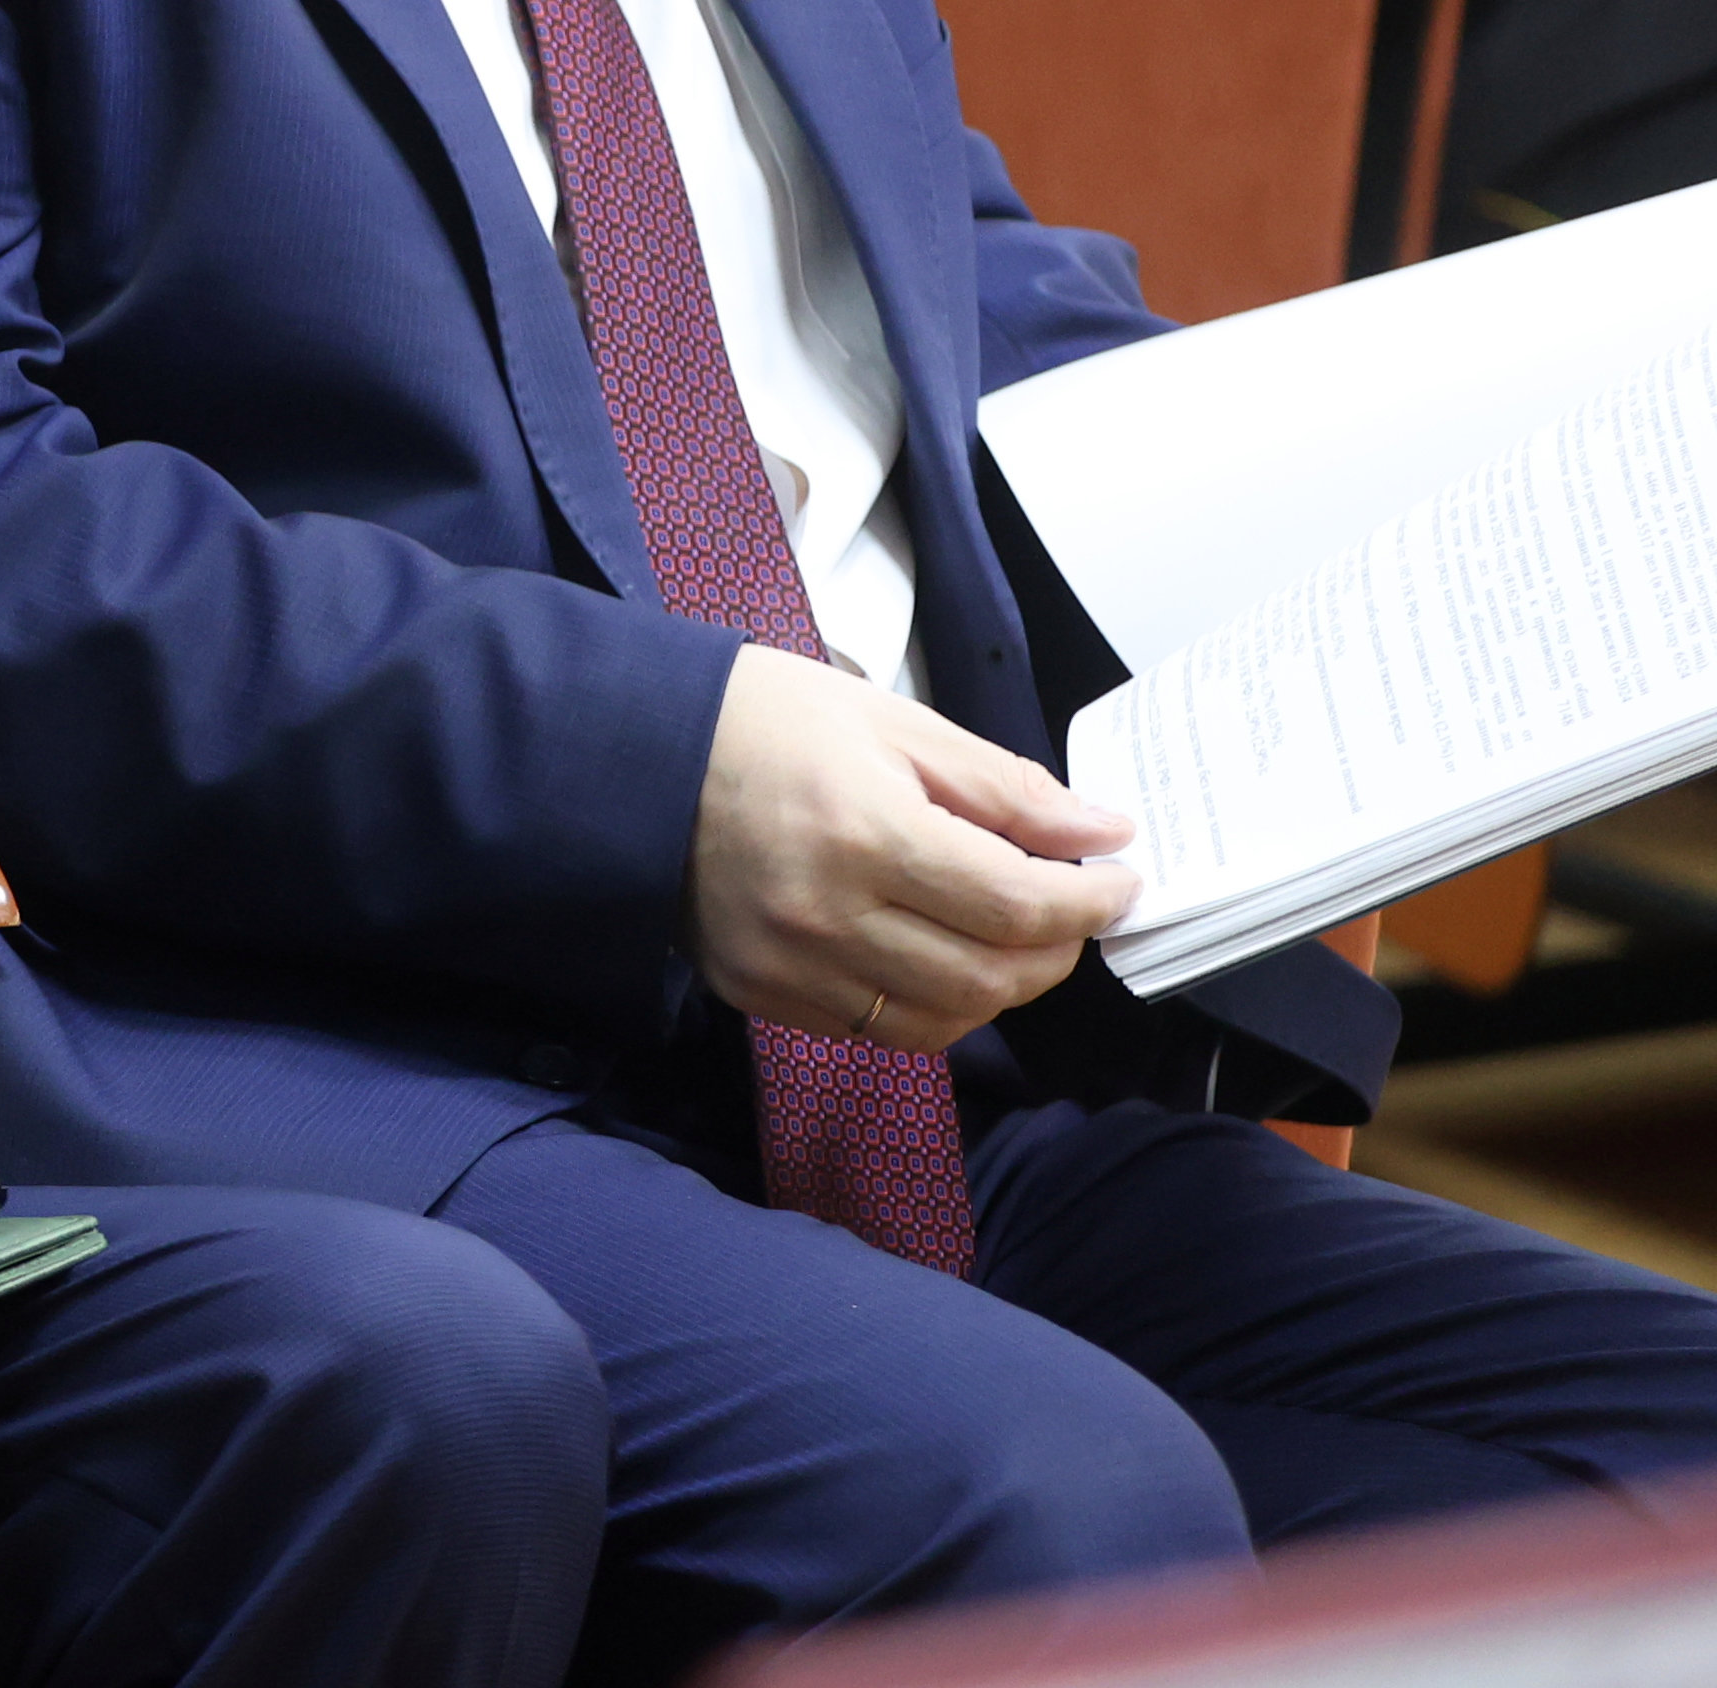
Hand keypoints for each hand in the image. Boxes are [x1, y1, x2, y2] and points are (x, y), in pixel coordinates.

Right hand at [689, 645, 1136, 1047]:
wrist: (628, 749)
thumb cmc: (760, 719)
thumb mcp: (892, 723)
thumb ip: (1004, 788)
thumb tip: (1102, 833)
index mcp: (864, 831)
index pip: (1018, 904)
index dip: (1090, 901)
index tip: (1118, 880)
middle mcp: (826, 913)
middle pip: (992, 976)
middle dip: (1056, 947)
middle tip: (1068, 907)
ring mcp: (788, 964)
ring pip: (944, 1019)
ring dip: (1001, 985)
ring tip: (1007, 936)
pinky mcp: (759, 992)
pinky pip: (878, 1028)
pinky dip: (931, 1004)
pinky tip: (934, 955)